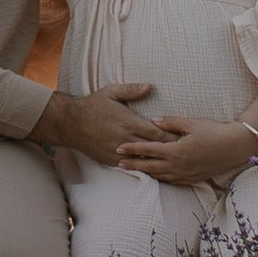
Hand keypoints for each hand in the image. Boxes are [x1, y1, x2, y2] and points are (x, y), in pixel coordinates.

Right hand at [37, 80, 173, 167]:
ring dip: (159, 162)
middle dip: (170, 151)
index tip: (186, 139)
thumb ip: (132, 90)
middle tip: (187, 153)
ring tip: (175, 164)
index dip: (173, 137)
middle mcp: (126, 140)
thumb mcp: (112, 92)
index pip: (158, 134)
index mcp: (130, 123)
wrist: (71, 123)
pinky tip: (155, 170)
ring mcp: (119, 153)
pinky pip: (132, 167)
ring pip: (145, 161)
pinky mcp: (112, 161)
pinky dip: (144, 168)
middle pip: (155, 149)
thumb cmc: (93, 105)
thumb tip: (150, 86)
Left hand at [115, 113, 257, 185]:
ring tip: (134, 170)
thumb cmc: (214, 131)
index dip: (132, 149)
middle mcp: (178, 165)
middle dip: (133, 165)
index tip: (119, 148)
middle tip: (118, 163)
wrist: (235, 146)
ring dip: (145, 173)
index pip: (148, 150)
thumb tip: (154, 120)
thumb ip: (171, 122)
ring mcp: (186, 174)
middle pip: (150, 166)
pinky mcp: (193, 178)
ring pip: (160, 176)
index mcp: (176, 151)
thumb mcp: (192, 123)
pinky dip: (161, 178)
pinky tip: (156, 176)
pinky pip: (172, 181)